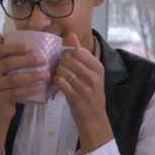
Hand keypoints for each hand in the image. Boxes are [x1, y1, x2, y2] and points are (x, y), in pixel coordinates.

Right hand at [0, 31, 49, 124]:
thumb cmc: (5, 86)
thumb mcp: (4, 69)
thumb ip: (3, 53)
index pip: (1, 51)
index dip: (17, 48)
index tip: (33, 47)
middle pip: (9, 64)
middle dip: (28, 61)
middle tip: (44, 60)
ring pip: (14, 79)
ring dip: (32, 76)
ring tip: (46, 74)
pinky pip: (15, 92)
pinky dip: (29, 89)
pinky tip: (40, 87)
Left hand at [54, 32, 112, 153]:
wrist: (94, 118)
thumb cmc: (90, 93)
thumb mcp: (90, 73)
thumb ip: (80, 54)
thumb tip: (70, 35)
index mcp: (98, 67)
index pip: (78, 51)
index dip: (67, 54)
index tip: (65, 60)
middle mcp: (93, 75)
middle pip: (68, 59)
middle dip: (60, 63)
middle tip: (60, 70)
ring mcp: (85, 86)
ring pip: (63, 69)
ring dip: (57, 73)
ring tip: (59, 78)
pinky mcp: (75, 96)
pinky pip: (60, 82)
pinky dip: (56, 82)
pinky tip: (58, 85)